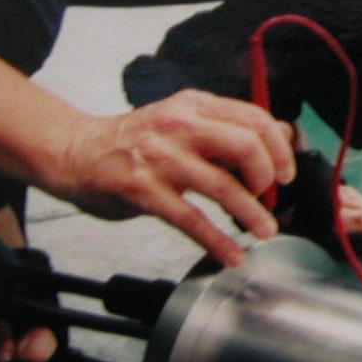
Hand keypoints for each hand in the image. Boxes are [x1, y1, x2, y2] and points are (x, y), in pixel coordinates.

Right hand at [47, 90, 300, 266]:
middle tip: (272, 196)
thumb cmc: (133, 141)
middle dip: (269, 176)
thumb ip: (224, 128)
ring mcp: (161, 158)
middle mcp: (179, 125)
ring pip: (224, 185)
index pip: (254, 117)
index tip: (285, 172)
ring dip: (252, 214)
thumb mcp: (180, 119)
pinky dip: (218, 242)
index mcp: (194, 106)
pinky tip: (232, 255)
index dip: (279, 147)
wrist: (76, 152)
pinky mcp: (143, 191)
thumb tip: (280, 139)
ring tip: (264, 230)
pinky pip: (191, 219)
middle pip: (246, 145)